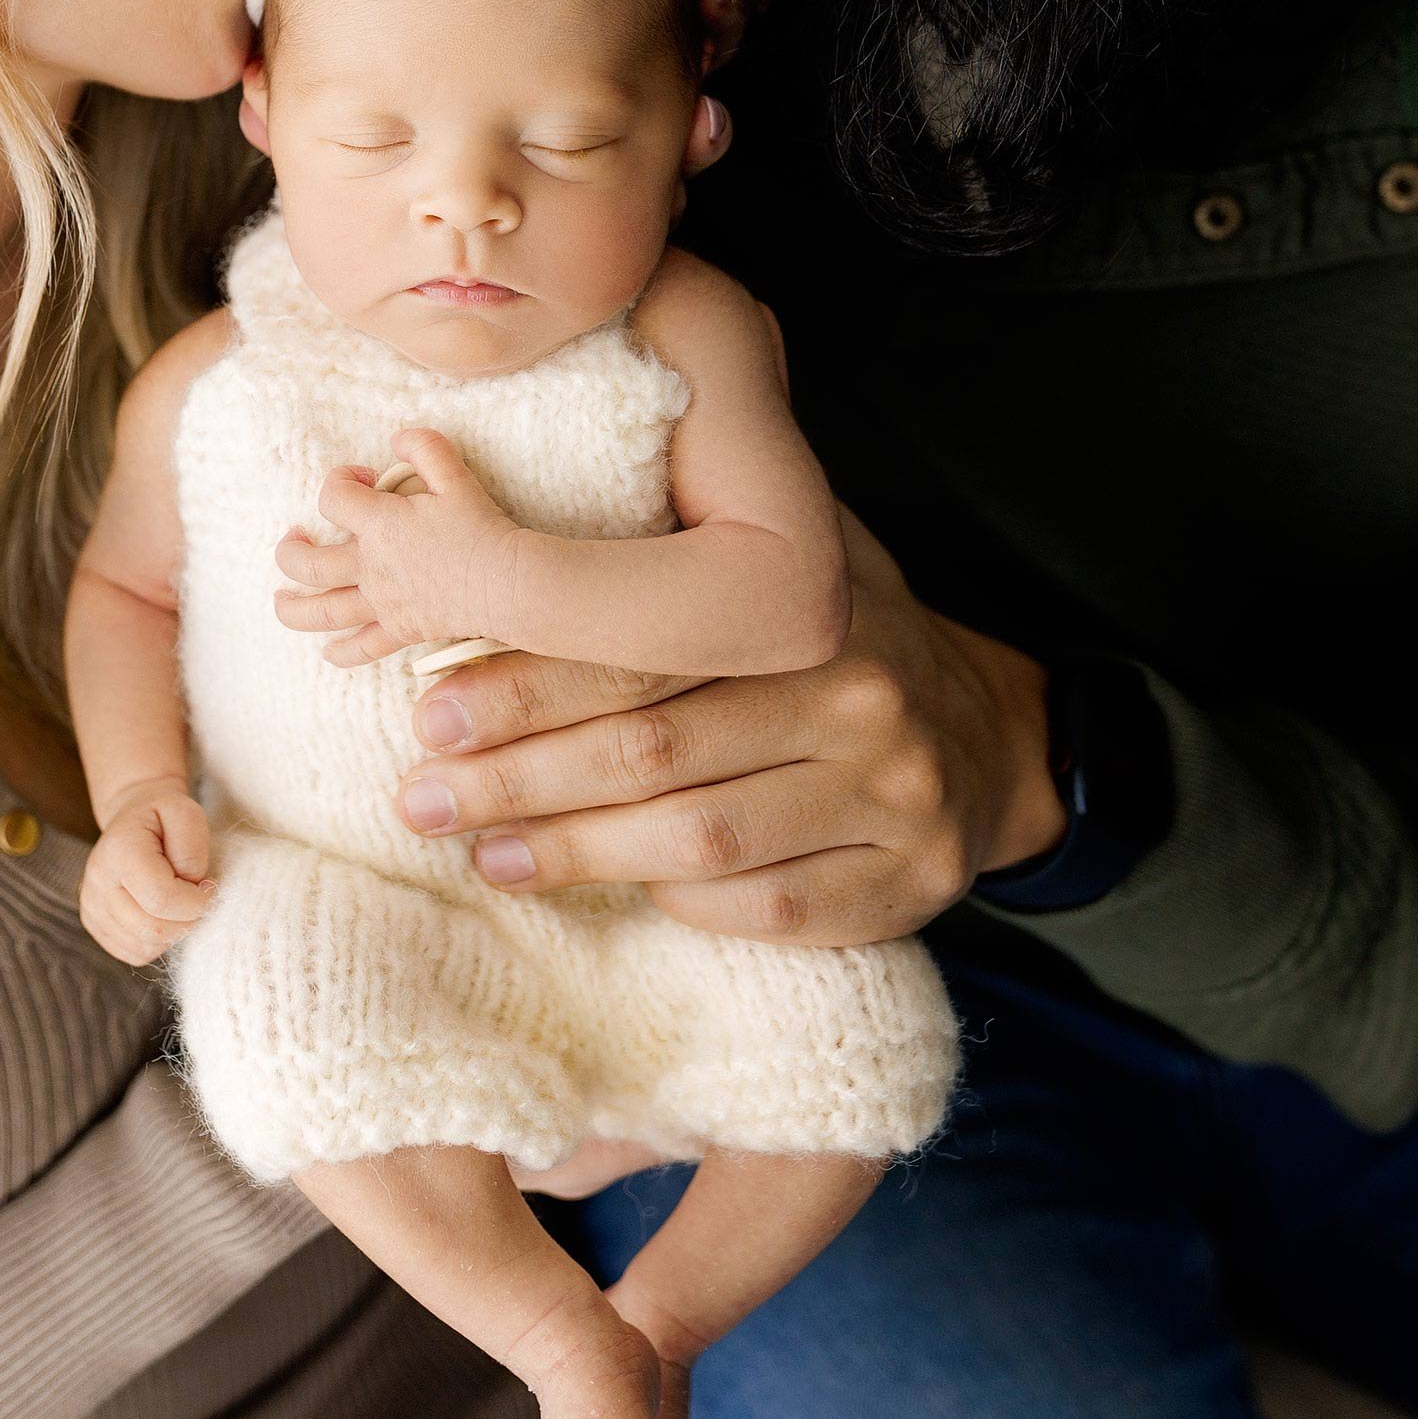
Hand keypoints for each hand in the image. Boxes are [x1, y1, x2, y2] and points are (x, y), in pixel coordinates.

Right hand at [79, 783, 214, 965]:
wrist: (132, 823)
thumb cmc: (163, 818)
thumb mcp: (186, 812)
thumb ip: (192, 848)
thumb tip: (192, 886)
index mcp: (118, 851)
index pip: (162, 899)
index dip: (196, 902)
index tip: (211, 887)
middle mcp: (97, 883)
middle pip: (153, 928)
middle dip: (188, 919)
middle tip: (199, 897)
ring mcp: (92, 908)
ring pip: (145, 945)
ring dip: (174, 931)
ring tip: (179, 902)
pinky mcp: (95, 926)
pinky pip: (136, 953)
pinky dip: (158, 941)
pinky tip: (163, 914)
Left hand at [274, 428, 518, 664]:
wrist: (506, 581)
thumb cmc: (481, 527)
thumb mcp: (455, 476)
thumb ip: (424, 448)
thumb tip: (396, 440)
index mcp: (379, 524)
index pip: (333, 498)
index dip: (340, 480)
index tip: (364, 478)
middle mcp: (370, 566)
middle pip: (307, 563)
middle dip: (290, 550)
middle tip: (294, 538)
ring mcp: (382, 602)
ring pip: (322, 612)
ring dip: (293, 608)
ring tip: (280, 601)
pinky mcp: (401, 629)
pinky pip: (363, 648)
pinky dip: (341, 653)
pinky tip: (328, 653)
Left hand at [389, 510, 1063, 943]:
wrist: (994, 739)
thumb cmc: (838, 643)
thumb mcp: (787, 562)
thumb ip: (680, 545)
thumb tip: (501, 511)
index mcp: (810, 611)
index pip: (644, 650)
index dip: (526, 683)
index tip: (430, 709)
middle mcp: (857, 700)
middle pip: (656, 750)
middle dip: (520, 777)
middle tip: (423, 797)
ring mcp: (888, 800)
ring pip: (698, 838)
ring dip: (575, 852)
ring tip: (485, 851)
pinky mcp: (902, 886)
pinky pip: (763, 906)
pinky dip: (674, 902)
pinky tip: (600, 893)